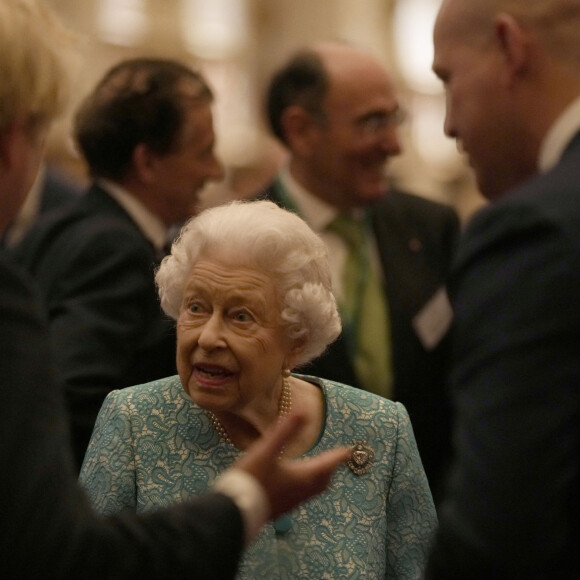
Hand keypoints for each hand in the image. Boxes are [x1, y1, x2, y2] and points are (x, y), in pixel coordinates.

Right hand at [234, 413, 350, 519]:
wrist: (232, 511)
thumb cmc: (251, 478)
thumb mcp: (267, 450)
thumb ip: (285, 431)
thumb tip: (302, 412)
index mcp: (302, 477)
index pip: (326, 465)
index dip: (338, 456)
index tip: (349, 450)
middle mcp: (300, 492)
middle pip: (323, 481)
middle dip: (330, 468)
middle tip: (336, 460)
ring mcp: (290, 503)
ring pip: (312, 490)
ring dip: (319, 478)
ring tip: (318, 470)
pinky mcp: (279, 509)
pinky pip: (301, 496)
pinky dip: (306, 486)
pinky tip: (293, 483)